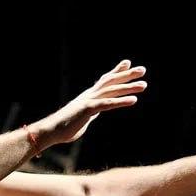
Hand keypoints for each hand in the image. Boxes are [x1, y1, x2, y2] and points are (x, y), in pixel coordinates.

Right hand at [33, 59, 147, 146]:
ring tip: (144, 85)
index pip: (105, 80)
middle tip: (142, 69)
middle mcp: (89, 95)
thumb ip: (91, 111)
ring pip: (112, 91)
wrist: (51, 131)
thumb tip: (96, 110)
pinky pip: (107, 104)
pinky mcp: (88, 109)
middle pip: (111, 81)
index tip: (127, 64)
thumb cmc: (66, 126)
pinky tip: (134, 100)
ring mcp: (88, 100)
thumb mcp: (83, 116)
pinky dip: (121, 101)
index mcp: (89, 96)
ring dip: (128, 87)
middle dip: (127, 75)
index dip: (116, 71)